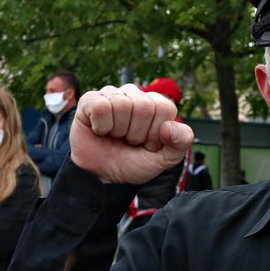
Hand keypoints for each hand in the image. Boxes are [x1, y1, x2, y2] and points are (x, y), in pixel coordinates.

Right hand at [70, 84, 193, 184]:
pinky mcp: (90, 99)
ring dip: (118, 130)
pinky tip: (100, 130)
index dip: (155, 133)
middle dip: (136, 133)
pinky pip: (101, 106)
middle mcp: (135, 94)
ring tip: (115, 136)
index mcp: (156, 104)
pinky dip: (101, 126)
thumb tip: (170, 126)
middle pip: (144, 106)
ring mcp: (112, 94)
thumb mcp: (164, 159)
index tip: (148, 144)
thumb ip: (180, 143)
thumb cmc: (133, 163)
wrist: (102, 176)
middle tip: (129, 141)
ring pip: (122, 104)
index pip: (165, 108)